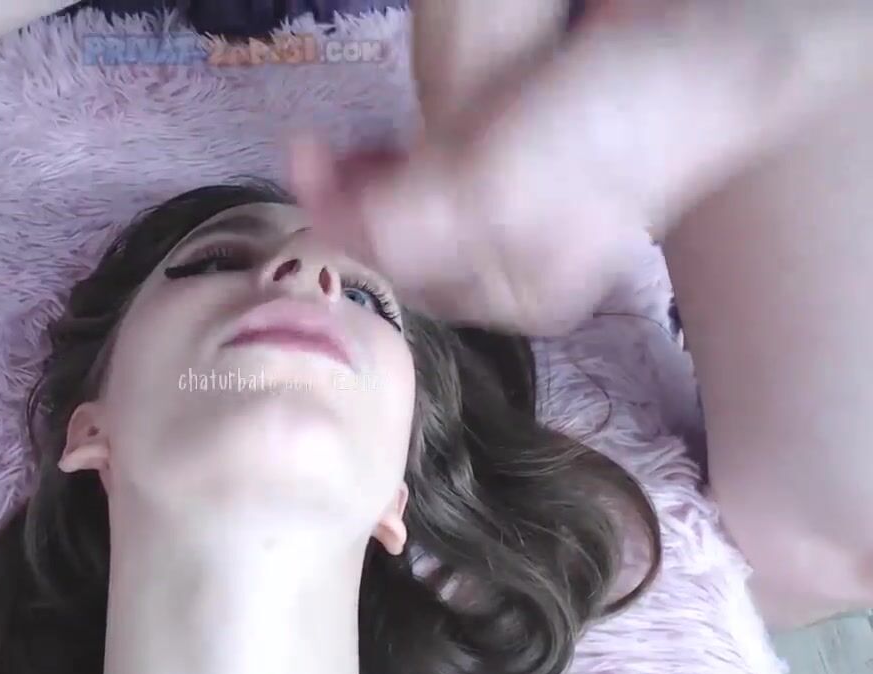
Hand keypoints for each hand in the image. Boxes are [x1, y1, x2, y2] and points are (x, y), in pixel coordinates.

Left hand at [290, 0, 872, 335]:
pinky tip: (378, 136)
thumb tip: (338, 237)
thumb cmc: (605, 129)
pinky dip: (400, 157)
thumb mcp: (497, 188)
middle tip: (307, 152)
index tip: (302, 172)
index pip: (407, 278)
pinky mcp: (523, 160)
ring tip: (332, 142)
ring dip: (366, 180)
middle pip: (407, 247)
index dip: (347, 231)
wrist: (700, 50)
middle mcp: (517, 264)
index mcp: (518, 294)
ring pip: (418, 210)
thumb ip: (409, 227)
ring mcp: (521, 211)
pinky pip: (441, 172)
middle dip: (350, 205)